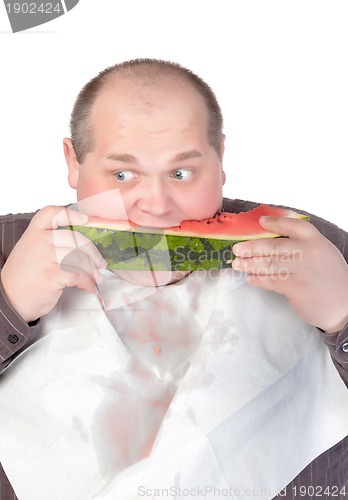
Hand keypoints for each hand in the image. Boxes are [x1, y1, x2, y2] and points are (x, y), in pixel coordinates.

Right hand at [1, 206, 106, 322]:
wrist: (10, 300)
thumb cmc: (24, 278)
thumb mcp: (31, 252)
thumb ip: (50, 243)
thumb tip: (83, 245)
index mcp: (33, 233)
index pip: (51, 213)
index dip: (71, 214)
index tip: (87, 220)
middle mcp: (38, 242)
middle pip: (75, 238)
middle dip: (93, 252)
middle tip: (100, 262)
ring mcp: (44, 258)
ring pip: (79, 257)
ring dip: (92, 270)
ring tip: (96, 277)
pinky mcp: (52, 275)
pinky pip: (78, 275)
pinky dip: (88, 282)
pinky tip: (89, 286)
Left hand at [232, 216, 347, 332]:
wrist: (345, 307)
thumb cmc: (330, 280)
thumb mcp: (323, 255)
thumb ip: (303, 245)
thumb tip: (272, 238)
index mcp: (318, 241)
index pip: (294, 225)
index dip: (275, 223)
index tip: (261, 221)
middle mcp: (311, 253)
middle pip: (275, 245)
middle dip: (252, 246)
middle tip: (237, 248)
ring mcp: (304, 270)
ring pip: (270, 264)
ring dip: (250, 263)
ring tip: (237, 263)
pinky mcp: (297, 288)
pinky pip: (271, 281)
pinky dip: (258, 279)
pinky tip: (251, 278)